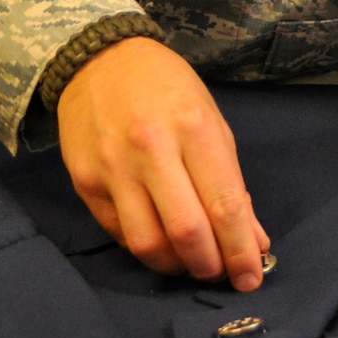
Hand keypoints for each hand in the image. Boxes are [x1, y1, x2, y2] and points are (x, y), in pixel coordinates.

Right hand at [57, 36, 269, 290]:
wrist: (99, 59)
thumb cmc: (167, 88)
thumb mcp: (212, 123)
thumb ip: (232, 185)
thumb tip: (253, 241)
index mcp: (193, 127)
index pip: (224, 205)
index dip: (241, 251)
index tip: (251, 277)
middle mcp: (151, 148)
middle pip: (186, 232)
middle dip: (209, 265)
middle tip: (220, 270)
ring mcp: (113, 167)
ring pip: (147, 243)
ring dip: (175, 265)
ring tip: (189, 261)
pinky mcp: (85, 182)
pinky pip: (118, 233)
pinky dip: (145, 246)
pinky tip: (159, 240)